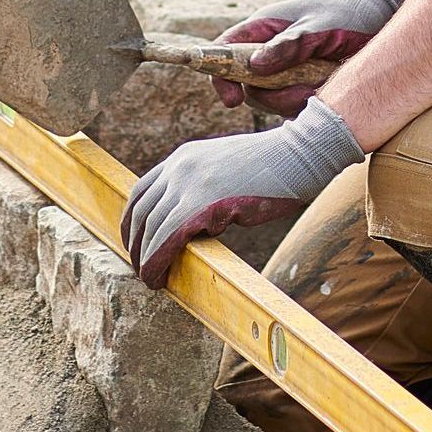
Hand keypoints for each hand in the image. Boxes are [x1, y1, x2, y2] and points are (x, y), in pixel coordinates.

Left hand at [122, 97, 365, 286]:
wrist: (298, 154)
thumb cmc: (273, 168)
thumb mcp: (226, 171)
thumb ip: (204, 190)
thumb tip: (194, 226)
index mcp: (183, 157)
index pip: (142, 191)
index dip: (134, 221)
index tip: (136, 242)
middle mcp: (179, 166)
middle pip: (140, 210)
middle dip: (134, 242)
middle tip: (139, 266)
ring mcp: (189, 182)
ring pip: (150, 227)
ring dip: (144, 257)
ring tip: (149, 278)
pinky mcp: (202, 202)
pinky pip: (166, 237)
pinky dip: (156, 260)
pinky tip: (158, 277)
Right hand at [210, 0, 410, 115]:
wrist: (382, 20)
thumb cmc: (348, 14)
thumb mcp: (318, 26)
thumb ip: (288, 45)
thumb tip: (254, 66)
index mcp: (264, 28)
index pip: (225, 51)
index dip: (220, 75)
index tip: (232, 99)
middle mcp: (269, 51)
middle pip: (249, 85)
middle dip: (272, 96)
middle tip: (303, 92)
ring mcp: (285, 70)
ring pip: (273, 99)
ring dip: (297, 99)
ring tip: (325, 81)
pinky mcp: (303, 85)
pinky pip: (295, 105)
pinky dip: (311, 102)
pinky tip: (330, 86)